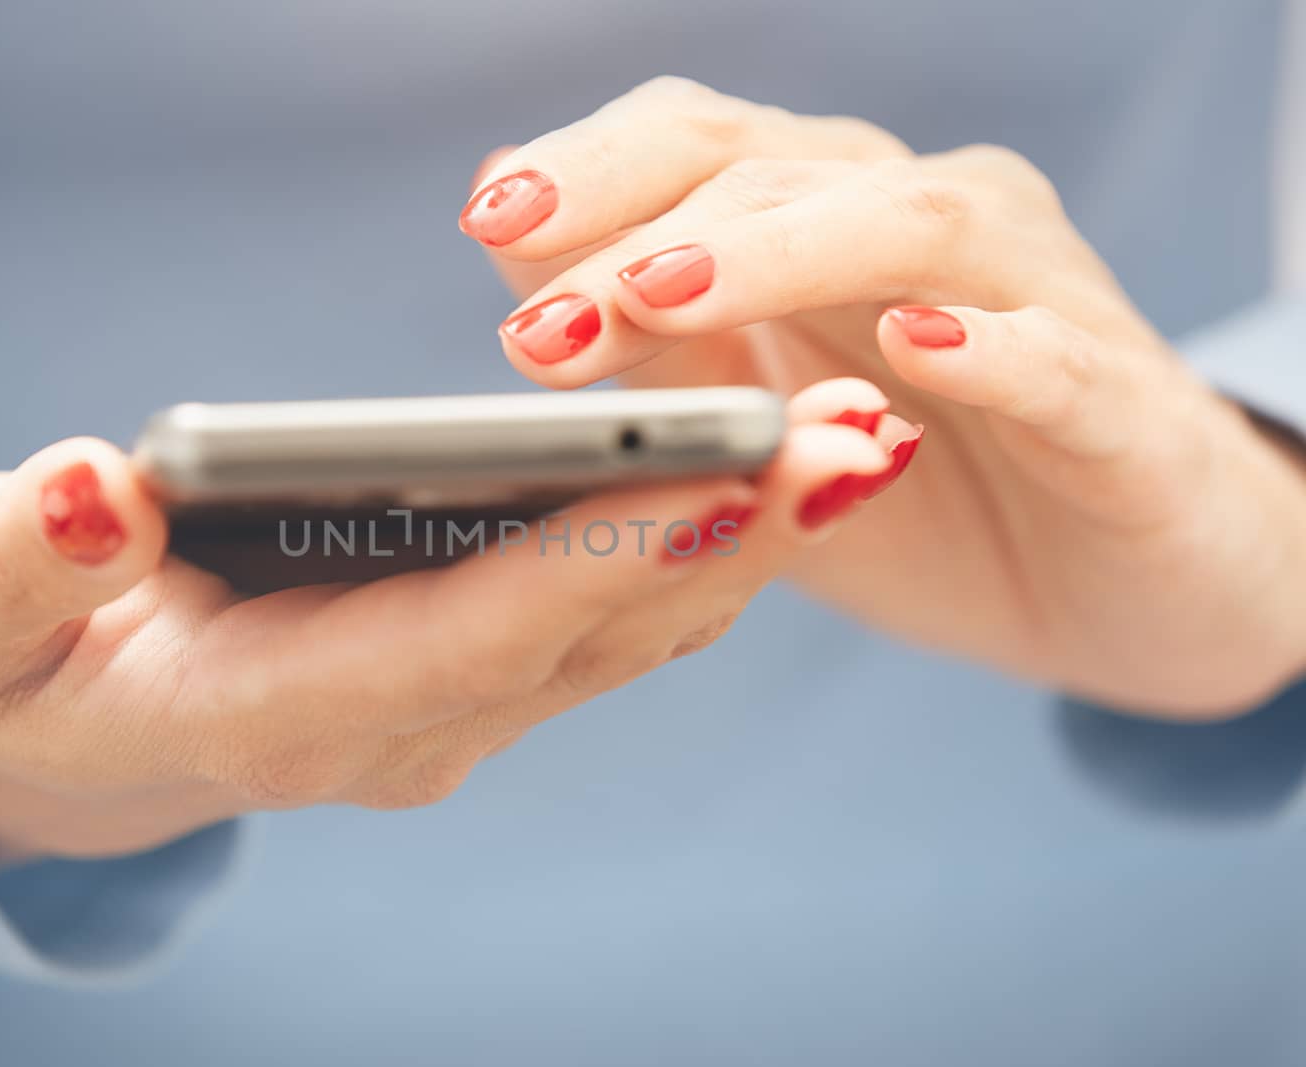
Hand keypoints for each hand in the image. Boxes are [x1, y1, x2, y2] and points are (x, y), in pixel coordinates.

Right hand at [0, 402, 910, 864]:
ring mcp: (446, 708)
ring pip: (627, 627)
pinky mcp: (471, 669)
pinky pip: (611, 612)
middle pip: (588, 632)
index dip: (591, 560)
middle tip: (865, 440)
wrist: (54, 733)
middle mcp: (394, 726)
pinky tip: (780, 466)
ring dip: (748, 536)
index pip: (462, 637)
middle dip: (730, 537)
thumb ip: (17, 562)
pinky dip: (701, 539)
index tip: (722, 481)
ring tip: (862, 438)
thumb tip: (96, 485)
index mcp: (272, 713)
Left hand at [461, 76, 1305, 717]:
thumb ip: (641, 328)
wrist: (1120, 581)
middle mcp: (923, 223)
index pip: (695, 145)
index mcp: (821, 219)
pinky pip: (1059, 358)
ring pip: (910, 228)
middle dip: (638, 234)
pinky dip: (990, 346)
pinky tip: (913, 352)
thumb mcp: (753, 422)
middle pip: (776, 169)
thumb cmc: (920, 496)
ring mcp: (1034, 298)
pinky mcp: (1121, 405)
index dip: (589, 173)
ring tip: (664, 296)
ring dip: (775, 254)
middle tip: (537, 324)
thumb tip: (501, 208)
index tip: (485, 220)